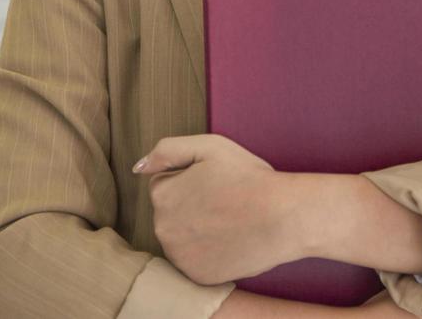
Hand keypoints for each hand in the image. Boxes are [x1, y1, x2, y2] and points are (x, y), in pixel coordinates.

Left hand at [134, 133, 291, 285]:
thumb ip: (167, 150)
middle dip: (191, 205)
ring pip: (182, 237)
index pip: (166, 184)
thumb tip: (138, 167)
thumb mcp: (210, 146)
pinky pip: (196, 260)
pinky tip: (230, 240)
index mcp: (163, 195)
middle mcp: (162, 228)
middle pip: (172, 213)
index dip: (193, 179)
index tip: (216, 181)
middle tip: (225, 200)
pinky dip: (209, 252)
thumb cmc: (249, 178)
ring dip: (198, 230)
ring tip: (230, 220)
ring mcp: (179, 255)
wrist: (283, 216)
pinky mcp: (196, 275)